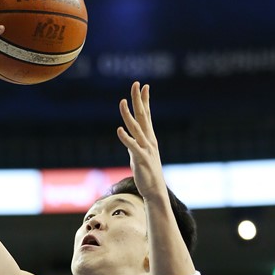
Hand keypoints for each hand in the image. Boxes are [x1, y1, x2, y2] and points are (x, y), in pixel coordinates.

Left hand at [116, 81, 164, 200]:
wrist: (155, 191)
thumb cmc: (148, 174)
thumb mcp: (140, 155)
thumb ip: (134, 144)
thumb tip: (128, 137)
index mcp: (149, 138)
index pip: (147, 115)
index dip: (145, 100)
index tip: (144, 86)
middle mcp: (149, 140)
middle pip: (143, 116)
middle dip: (138, 100)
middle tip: (136, 84)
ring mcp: (145, 149)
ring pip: (135, 128)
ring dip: (128, 114)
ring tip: (122, 102)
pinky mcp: (140, 159)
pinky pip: (132, 146)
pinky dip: (125, 137)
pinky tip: (119, 129)